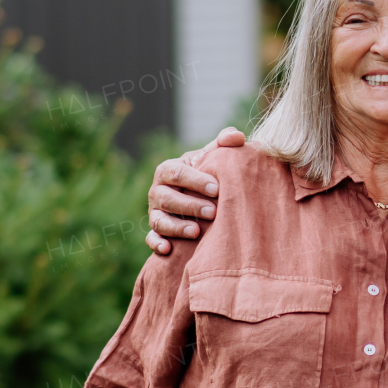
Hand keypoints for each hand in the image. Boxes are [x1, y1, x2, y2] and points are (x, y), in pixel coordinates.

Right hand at [147, 126, 244, 253]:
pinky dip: (157, 243)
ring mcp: (155, 212)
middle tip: (213, 212)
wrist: (198, 196)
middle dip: (190, 205)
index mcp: (168, 170)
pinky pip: (151, 238)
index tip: (217, 188)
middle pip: (168, 198)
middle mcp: (157, 191)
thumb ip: (223, 144)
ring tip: (197, 232)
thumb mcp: (211, 157)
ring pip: (159, 220)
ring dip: (176, 227)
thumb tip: (237, 137)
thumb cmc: (205, 174)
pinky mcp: (155, 231)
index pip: (177, 172)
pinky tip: (168, 249)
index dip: (195, 180)